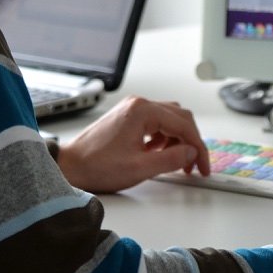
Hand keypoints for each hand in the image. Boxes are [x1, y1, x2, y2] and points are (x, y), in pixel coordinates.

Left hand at [56, 95, 210, 192]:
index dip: (198, 147)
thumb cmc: (96, 166)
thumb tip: (191, 152)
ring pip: (169, 119)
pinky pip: (156, 123)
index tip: (203, 166)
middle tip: (195, 165)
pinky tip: (161, 154)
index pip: (184, 125)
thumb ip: (171, 159)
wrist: (70, 167)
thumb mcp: (140, 168)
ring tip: (179, 162)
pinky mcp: (127, 118)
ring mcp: (132, 109)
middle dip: (191, 142)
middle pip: (179, 118)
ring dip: (178, 139)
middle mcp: (139, 104)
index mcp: (143, 111)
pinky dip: (165, 138)